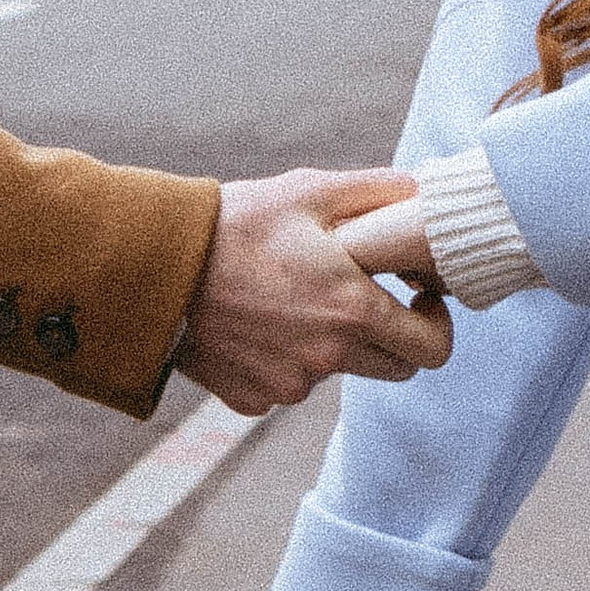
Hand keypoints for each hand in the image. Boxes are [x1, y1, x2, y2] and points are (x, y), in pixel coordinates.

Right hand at [177, 170, 452, 414]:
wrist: (153, 268)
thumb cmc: (236, 223)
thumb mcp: (311, 191)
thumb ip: (381, 192)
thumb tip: (428, 197)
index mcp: (353, 311)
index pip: (433, 348)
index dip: (436, 323)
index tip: (417, 297)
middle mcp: (327, 359)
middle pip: (395, 368)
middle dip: (392, 336)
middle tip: (363, 297)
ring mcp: (288, 385)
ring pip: (337, 373)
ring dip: (331, 345)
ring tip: (290, 298)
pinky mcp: (252, 399)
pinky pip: (287, 386)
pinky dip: (282, 360)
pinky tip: (254, 322)